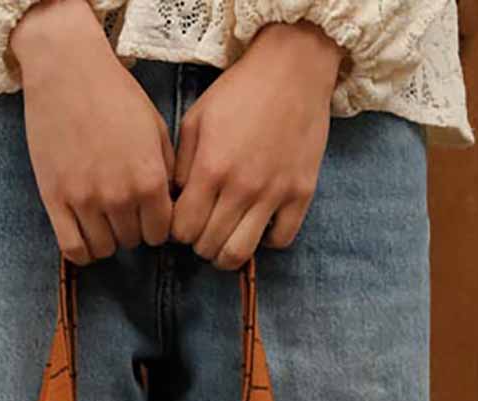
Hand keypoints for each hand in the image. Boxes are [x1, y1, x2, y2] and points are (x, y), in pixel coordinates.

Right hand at [10, 0, 175, 263]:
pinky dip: (82, 251)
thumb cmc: (115, 94)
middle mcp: (120, 196)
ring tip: (104, 218)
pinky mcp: (55, 200)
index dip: (156, 226)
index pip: (161, 233)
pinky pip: (73, 249)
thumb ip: (165, 173)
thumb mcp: (156, 130)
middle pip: (133, 242)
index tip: (148, 214)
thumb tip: (167, 208)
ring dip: (107, 238)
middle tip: (123, 209)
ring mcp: (85, 201)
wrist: (66, 68)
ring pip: (104, 249)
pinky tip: (85, 235)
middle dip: (132, 229)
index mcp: (150, 180)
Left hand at [170, 21, 343, 268]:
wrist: (293, 68)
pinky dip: (267, 240)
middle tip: (203, 230)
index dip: (177, 231)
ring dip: (227, 254)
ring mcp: (274, 193)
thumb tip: (176, 203)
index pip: (183, 230)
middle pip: (208, 247)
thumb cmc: (240, 91)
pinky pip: (280, 240)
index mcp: (210, 169)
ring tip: (226, 239)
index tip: (183, 222)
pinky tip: (259, 224)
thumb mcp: (196, 120)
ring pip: (241, 253)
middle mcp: (241, 187)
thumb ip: (182, 166)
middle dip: (199, 244)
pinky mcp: (301, 194)